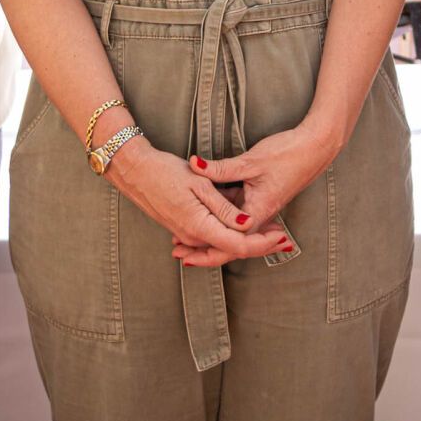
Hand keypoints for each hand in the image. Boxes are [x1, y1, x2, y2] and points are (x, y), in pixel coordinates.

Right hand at [105, 139, 289, 266]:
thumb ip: (224, 207)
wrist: (135, 171)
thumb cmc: (167, 171)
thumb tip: (246, 224)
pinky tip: (244, 223)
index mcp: (199, 226)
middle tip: (284, 239)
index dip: (262, 243)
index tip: (281, 235)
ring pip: (223, 243)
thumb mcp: (200, 184)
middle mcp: (192, 236)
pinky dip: (230, 233)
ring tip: (272, 230)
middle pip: (232, 249)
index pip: (238, 245)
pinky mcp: (184, 227)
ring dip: (246, 239)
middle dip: (260, 245)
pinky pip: (211, 236)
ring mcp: (186, 234)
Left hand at [175, 123, 338, 268]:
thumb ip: (221, 168)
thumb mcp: (251, 161)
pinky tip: (205, 211)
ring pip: (232, 227)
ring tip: (184, 237)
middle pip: (229, 241)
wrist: (315, 146)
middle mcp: (259, 215)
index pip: (230, 242)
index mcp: (258, 212)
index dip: (207, 252)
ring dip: (211, 232)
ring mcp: (259, 206)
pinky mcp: (259, 196)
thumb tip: (194, 165)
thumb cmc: (288, 154)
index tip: (187, 257)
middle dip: (204, 249)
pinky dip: (220, 215)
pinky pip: (236, 213)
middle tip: (179, 253)